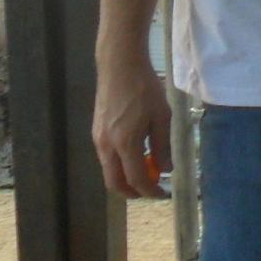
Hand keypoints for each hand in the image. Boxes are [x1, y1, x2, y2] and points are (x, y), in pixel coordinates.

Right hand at [92, 54, 172, 198]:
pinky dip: (119, 164)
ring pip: (108, 170)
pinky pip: (106, 157)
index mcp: (125, 143)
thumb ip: (163, 146)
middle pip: (114, 182)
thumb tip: (165, 169)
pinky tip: (136, 155)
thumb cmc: (145, 89)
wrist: (119, 66)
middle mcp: (106, 145)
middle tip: (151, 190)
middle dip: (132, 192)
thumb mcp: (162, 117)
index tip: (163, 194)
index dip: (150, 191)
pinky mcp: (95, 130)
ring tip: (147, 171)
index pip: (136, 179)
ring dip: (125, 178)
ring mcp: (97, 138)